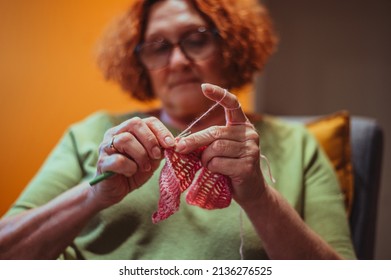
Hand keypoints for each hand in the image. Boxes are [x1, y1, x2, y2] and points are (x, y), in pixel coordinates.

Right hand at [93, 117, 174, 207]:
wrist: (114, 191)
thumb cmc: (133, 172)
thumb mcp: (151, 159)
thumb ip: (160, 149)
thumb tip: (175, 144)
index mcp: (128, 130)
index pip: (147, 121)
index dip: (161, 130)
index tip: (171, 144)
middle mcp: (115, 133)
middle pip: (135, 124)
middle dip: (151, 140)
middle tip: (157, 156)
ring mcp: (106, 146)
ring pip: (125, 140)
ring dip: (141, 155)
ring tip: (145, 167)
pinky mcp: (102, 162)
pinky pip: (118, 160)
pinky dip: (129, 167)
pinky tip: (131, 173)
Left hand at [174, 83, 265, 206]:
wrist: (250, 191)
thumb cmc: (230, 168)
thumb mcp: (219, 151)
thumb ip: (207, 142)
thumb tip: (179, 142)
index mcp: (242, 126)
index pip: (232, 104)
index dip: (219, 94)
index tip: (204, 87)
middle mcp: (249, 133)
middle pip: (214, 132)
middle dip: (192, 141)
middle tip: (178, 148)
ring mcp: (251, 149)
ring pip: (215, 148)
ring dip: (204, 159)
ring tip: (208, 165)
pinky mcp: (247, 165)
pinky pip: (218, 163)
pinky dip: (211, 168)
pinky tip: (217, 172)